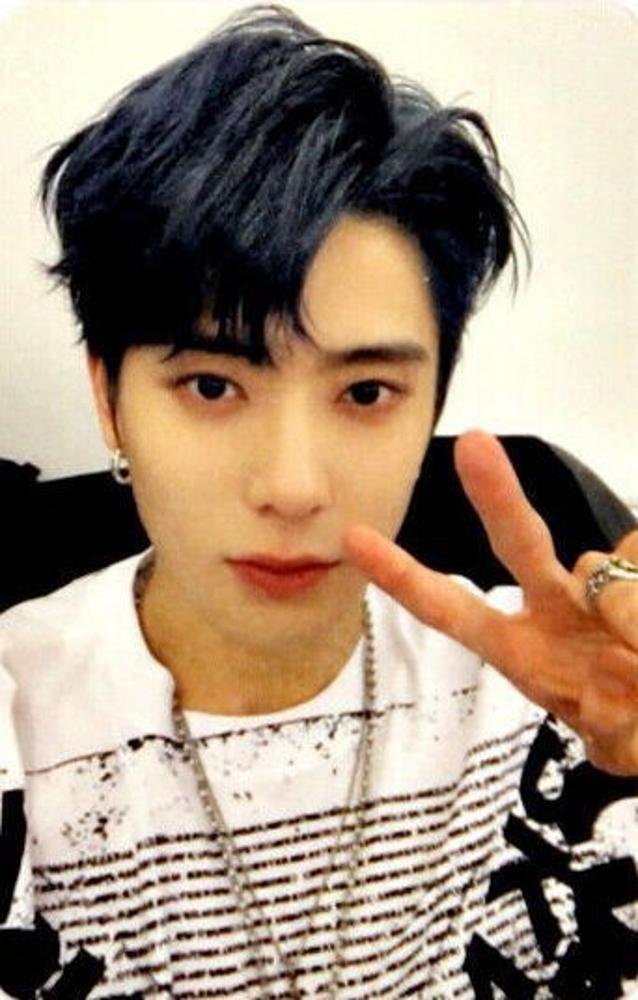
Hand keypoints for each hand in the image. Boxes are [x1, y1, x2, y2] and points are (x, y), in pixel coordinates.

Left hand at [344, 430, 637, 775]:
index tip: (354, 538)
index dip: (403, 578)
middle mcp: (552, 608)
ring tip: (635, 667)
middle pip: (519, 543)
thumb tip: (621, 646)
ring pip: (605, 564)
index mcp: (521, 651)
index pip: (451, 609)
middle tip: (473, 446)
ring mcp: (599, 588)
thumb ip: (613, 708)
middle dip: (496, 497)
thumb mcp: (616, 737)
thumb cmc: (629, 723)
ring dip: (629, 616)